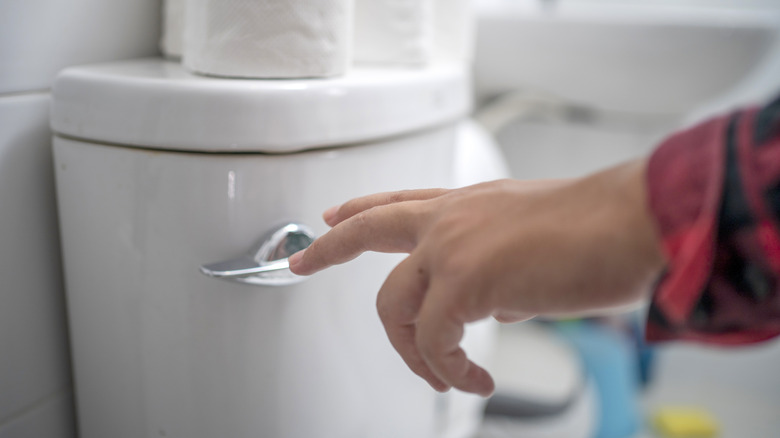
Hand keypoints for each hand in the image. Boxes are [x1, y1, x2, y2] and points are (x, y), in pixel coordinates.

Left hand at [288, 159, 665, 395]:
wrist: (634, 223)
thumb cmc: (602, 231)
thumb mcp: (533, 241)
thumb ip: (497, 268)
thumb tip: (486, 302)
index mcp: (470, 204)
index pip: (400, 201)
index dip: (360, 209)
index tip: (332, 216)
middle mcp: (453, 217)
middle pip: (369, 230)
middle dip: (327, 250)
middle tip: (302, 264)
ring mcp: (453, 246)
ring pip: (394, 303)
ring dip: (413, 351)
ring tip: (445, 376)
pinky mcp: (464, 280)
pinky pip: (432, 340)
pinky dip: (448, 369)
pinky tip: (472, 379)